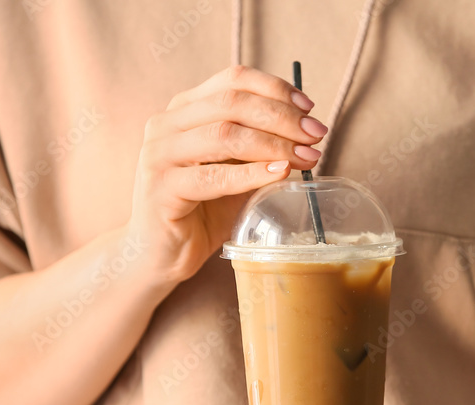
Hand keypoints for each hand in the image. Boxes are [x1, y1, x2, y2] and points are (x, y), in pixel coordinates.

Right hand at [127, 65, 327, 283]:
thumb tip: (306, 132)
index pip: (232, 79)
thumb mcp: (235, 170)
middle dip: (281, 116)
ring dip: (273, 144)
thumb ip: (258, 148)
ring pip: (224, 134)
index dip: (274, 89)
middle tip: (316, 135)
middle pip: (232, 102)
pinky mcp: (160, 188)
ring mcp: (159, 154)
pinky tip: (279, 173)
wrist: (162, 254)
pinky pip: (213, 176)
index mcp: (184, 109)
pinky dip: (251, 173)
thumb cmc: (202, 211)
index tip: (308, 108)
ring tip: (305, 157)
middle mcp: (166, 124)